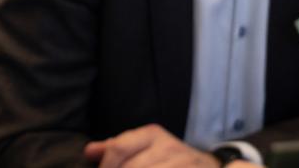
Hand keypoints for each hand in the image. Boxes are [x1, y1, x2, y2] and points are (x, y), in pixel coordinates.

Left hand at [84, 124, 218, 167]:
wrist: (210, 167)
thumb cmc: (170, 158)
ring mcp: (182, 165)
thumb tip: (89, 152)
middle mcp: (168, 147)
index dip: (105, 167)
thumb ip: (117, 148)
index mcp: (152, 134)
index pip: (119, 148)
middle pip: (131, 167)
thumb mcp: (145, 146)